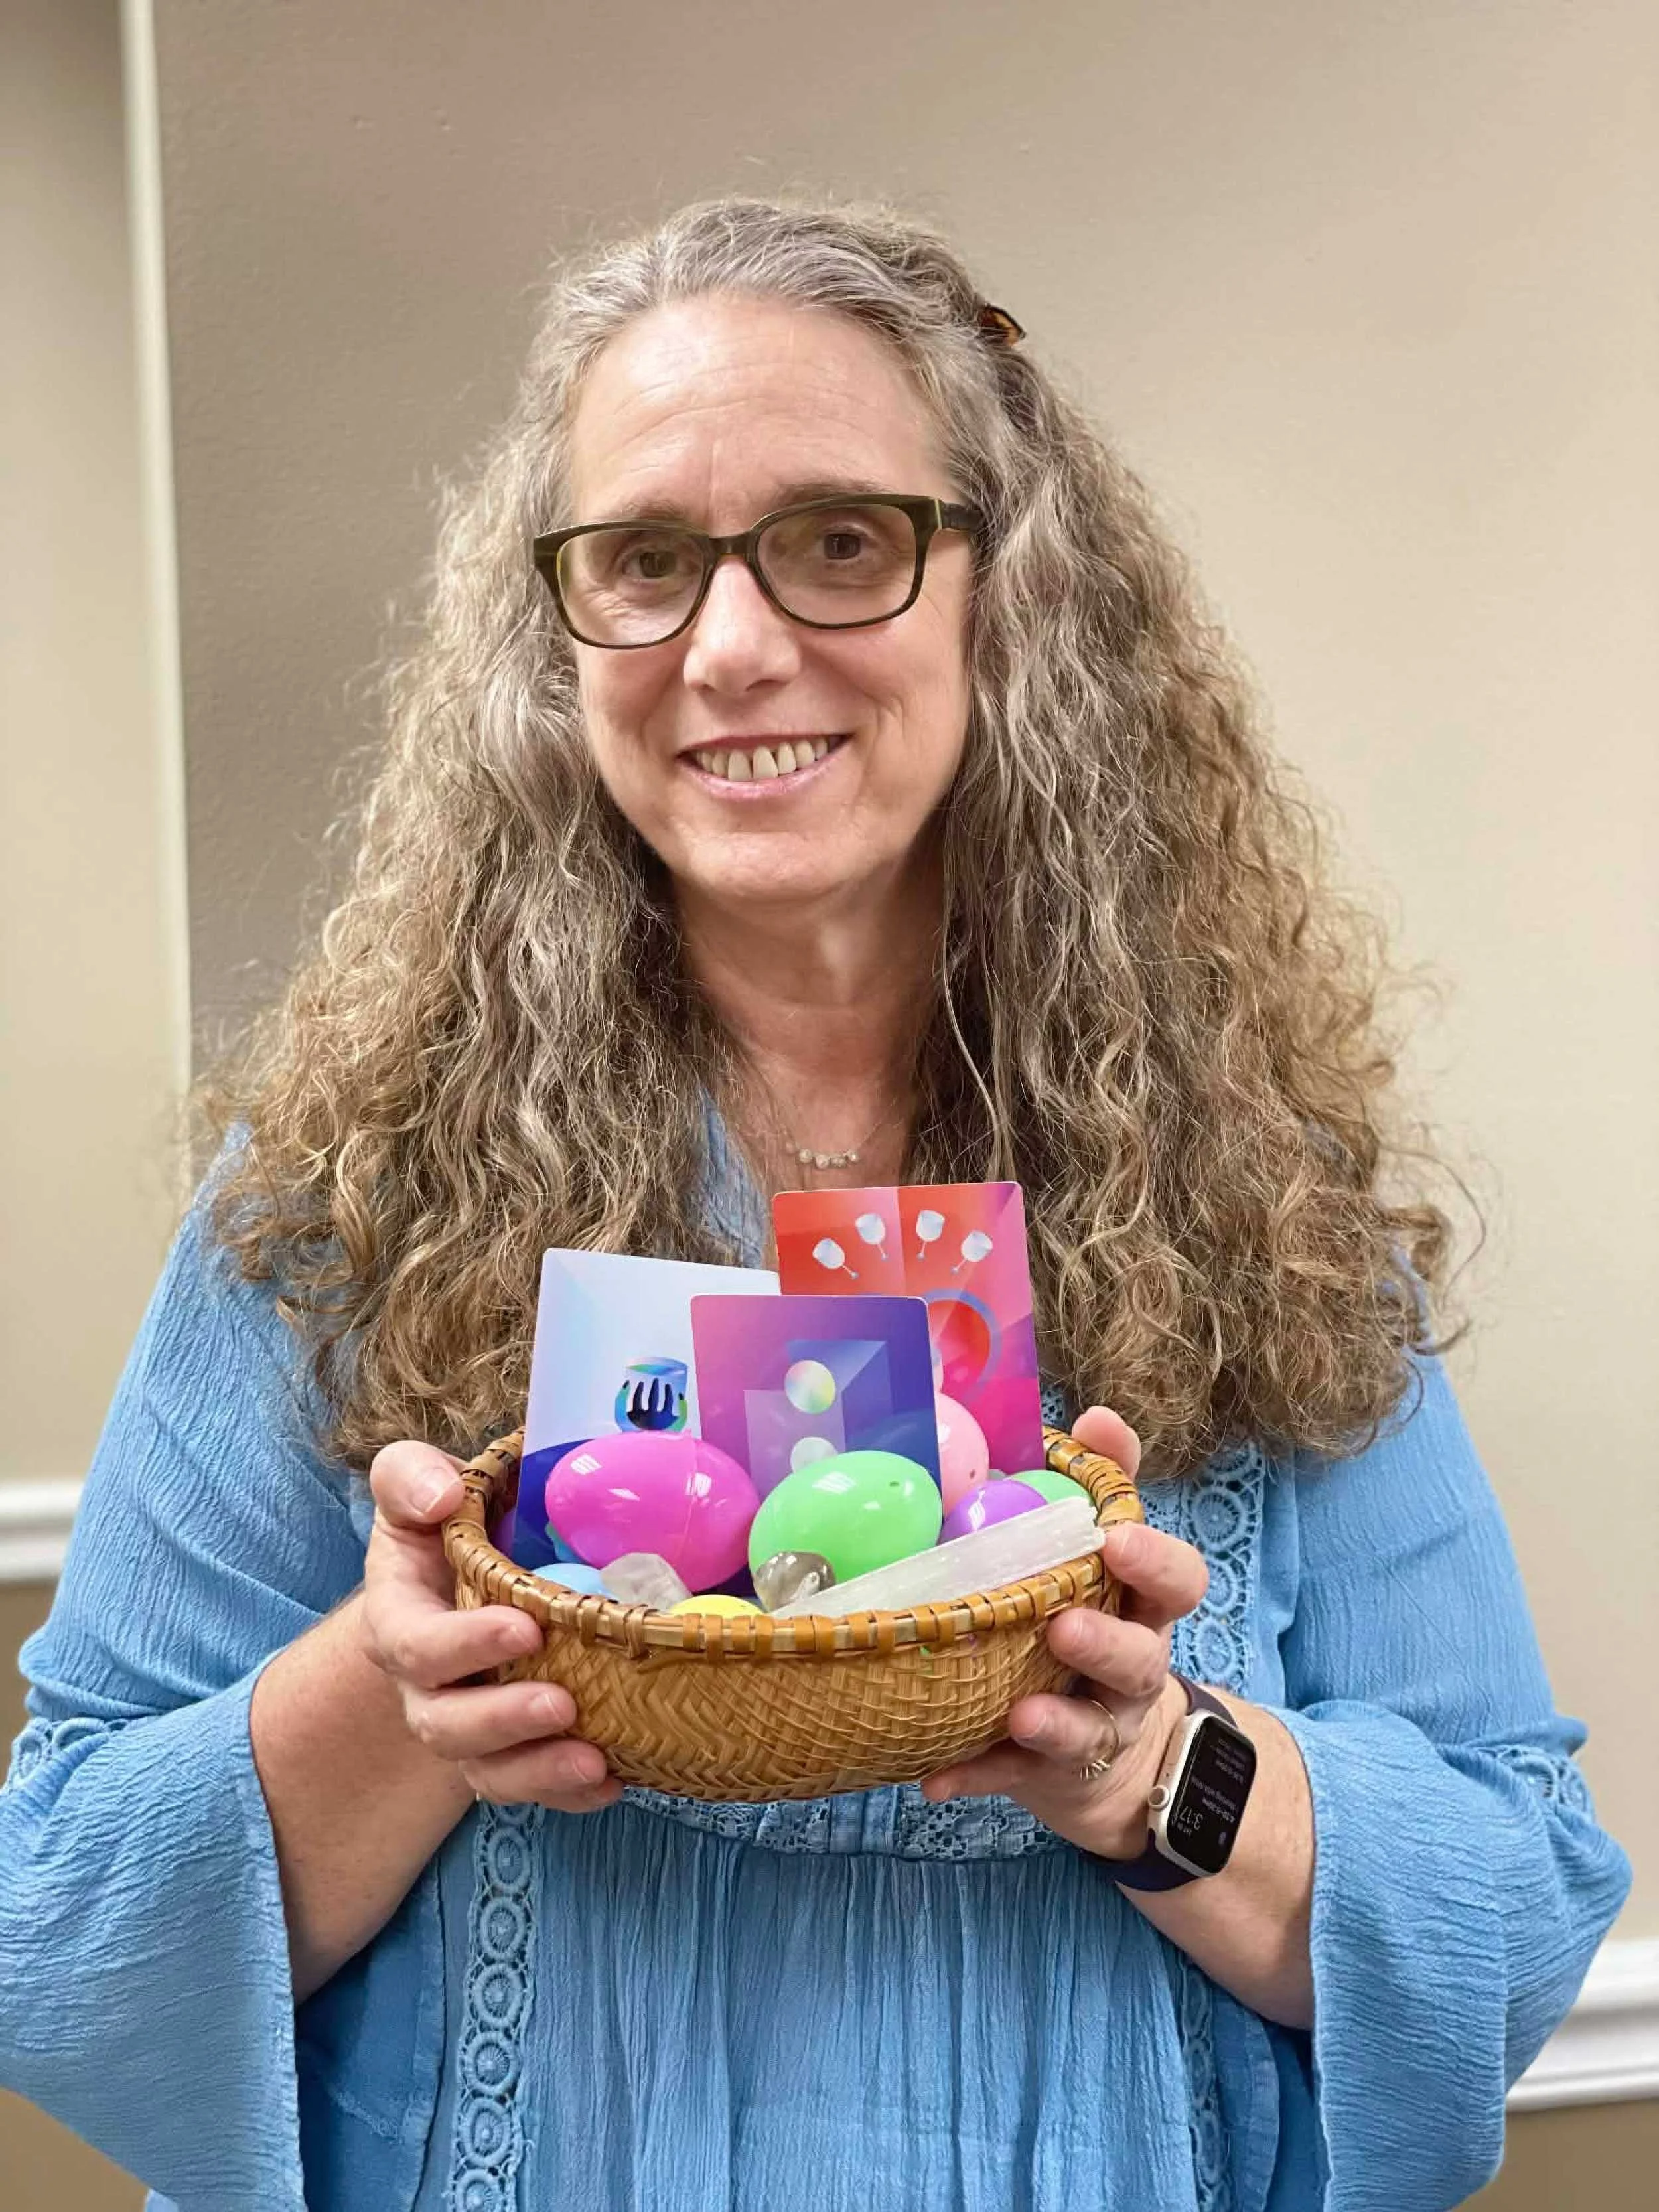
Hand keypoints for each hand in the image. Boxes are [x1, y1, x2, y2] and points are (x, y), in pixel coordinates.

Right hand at [361, 1440, 622, 1813]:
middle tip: (565, 1705)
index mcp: (399, 1618)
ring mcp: (468, 1723)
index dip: (464, 1645)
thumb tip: (441, 1497)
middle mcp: (425, 1684)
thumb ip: (410, 1477)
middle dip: (503, 1722)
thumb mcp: (415, 1485)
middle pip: (444, 1725)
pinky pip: (530, 1787)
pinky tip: (613, 1780)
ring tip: (595, 1761)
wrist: (457, 1574)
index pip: (414, 1645)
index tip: (526, 1628)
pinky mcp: (511, 1748)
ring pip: (486, 1771)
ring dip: (538, 1771)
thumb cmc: (442, 1524)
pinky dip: (569, 1793)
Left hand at [918, 1405, 1208, 1860]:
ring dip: (1053, 1721)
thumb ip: (1101, 1484)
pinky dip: (976, 1775)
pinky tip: (934, 1779)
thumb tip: (1094, 1414)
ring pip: (1086, 1728)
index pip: (1177, 1581)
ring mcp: (1094, 1726)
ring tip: (1020, 1714)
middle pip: (1139, 1659)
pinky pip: (1011, 1777)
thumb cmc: (1088, 1619)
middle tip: (1063, 1625)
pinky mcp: (1047, 1773)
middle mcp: (1131, 1669)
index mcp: (1142, 1607)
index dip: (1156, 1561)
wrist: (1105, 1755)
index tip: (1117, 1537)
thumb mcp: (1103, 1557)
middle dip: (1105, 1643)